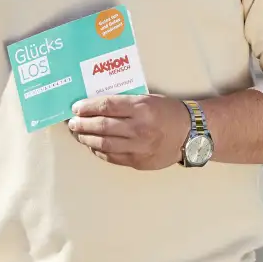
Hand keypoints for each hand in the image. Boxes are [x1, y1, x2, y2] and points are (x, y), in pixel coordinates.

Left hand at [68, 94, 190, 170]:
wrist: (190, 134)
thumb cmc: (167, 112)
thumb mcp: (148, 99)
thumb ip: (124, 103)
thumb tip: (96, 105)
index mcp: (141, 108)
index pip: (107, 106)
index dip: (88, 107)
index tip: (76, 108)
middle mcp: (139, 128)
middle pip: (102, 126)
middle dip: (82, 124)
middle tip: (72, 122)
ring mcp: (139, 147)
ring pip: (104, 143)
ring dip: (86, 138)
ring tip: (78, 134)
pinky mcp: (138, 162)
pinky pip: (112, 157)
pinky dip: (99, 151)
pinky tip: (92, 145)